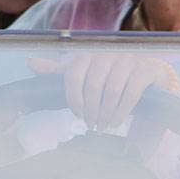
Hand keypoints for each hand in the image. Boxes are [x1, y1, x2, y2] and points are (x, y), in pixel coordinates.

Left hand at [30, 54, 179, 130]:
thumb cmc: (109, 76)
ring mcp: (127, 59)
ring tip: (102, 126)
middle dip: (91, 109)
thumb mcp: (82, 73)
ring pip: (111, 89)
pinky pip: (130, 92)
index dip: (73, 97)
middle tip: (91, 125)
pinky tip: (116, 122)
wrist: (149, 75)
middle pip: (92, 84)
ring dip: (105, 113)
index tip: (76, 114)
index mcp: (88, 53)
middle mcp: (107, 53)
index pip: (73, 73)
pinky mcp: (145, 69)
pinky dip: (122, 110)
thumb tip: (30, 63)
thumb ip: (58, 71)